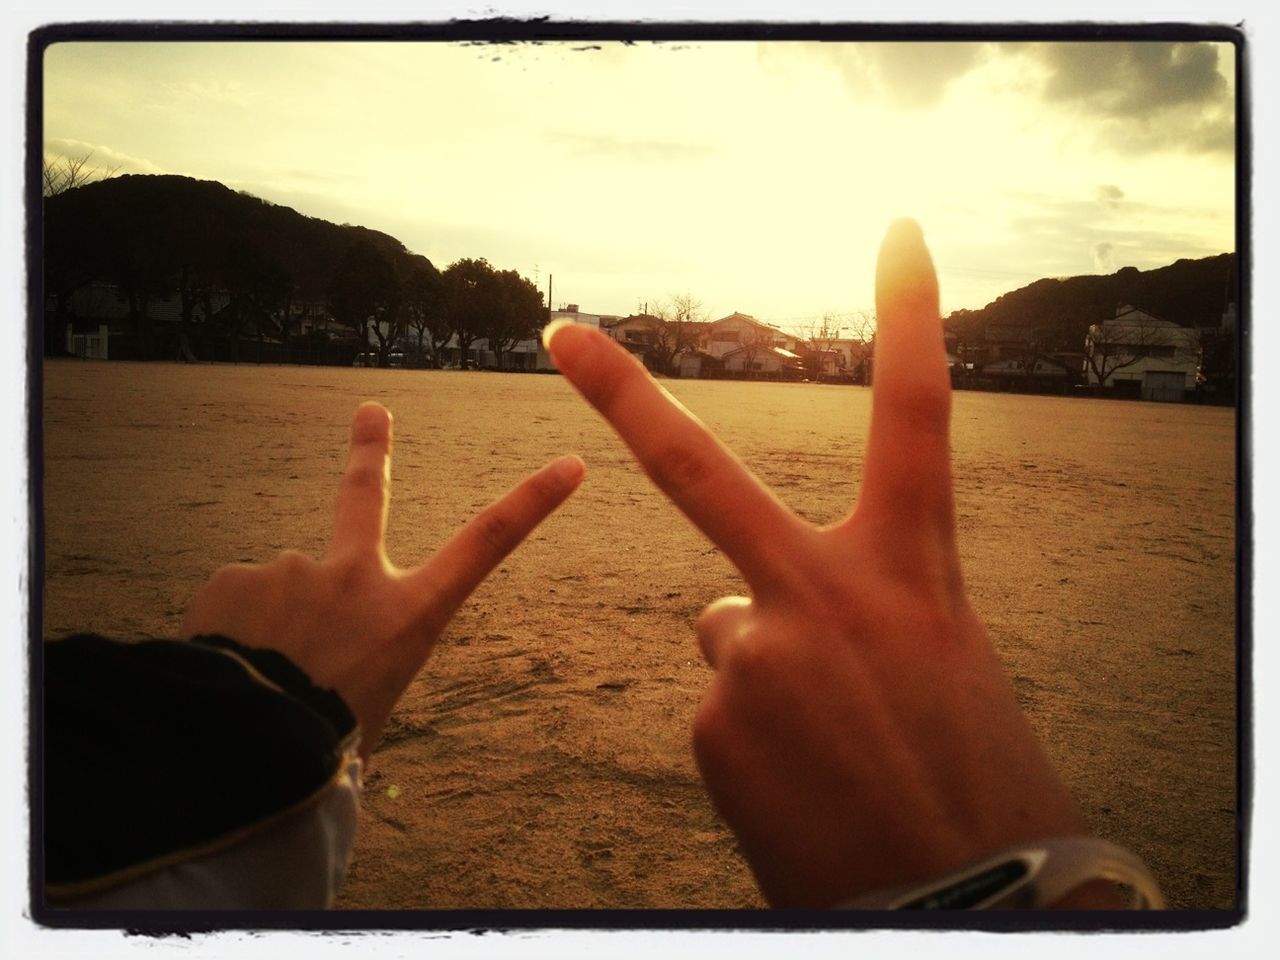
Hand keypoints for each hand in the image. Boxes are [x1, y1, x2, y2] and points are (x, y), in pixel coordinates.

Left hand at [182, 402, 583, 764]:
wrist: (249, 746)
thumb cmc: (320, 749)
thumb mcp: (369, 718)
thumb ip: (357, 677)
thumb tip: (324, 686)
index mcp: (407, 616)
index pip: (486, 546)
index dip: (532, 502)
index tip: (569, 464)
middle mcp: (357, 579)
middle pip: (365, 496)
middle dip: (371, 451)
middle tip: (371, 412)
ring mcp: (296, 571)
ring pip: (280, 594)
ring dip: (266, 628)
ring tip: (254, 679)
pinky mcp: (238, 578)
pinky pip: (231, 607)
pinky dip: (226, 634)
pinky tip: (225, 669)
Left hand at [544, 220, 1089, 907]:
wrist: (968, 908)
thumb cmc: (970, 783)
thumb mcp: (935, 664)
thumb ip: (837, 610)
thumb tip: (717, 609)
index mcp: (910, 571)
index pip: (915, 419)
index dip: (910, 319)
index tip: (897, 233)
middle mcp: (823, 592)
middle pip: (700, 469)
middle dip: (622, 392)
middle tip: (559, 332)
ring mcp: (754, 655)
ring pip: (726, 637)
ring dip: (762, 679)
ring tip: (828, 755)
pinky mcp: (710, 722)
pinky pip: (716, 710)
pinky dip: (750, 741)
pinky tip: (797, 789)